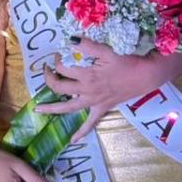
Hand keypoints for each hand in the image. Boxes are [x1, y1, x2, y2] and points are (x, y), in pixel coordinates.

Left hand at [38, 42, 179, 141]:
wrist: (144, 76)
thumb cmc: (127, 62)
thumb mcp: (107, 51)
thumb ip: (88, 46)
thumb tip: (71, 40)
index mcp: (86, 75)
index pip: (63, 68)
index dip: (57, 60)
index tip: (58, 54)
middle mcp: (86, 90)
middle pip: (60, 87)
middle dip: (49, 78)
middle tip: (46, 70)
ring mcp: (93, 101)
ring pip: (68, 107)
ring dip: (52, 108)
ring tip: (38, 109)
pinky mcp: (101, 108)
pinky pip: (90, 124)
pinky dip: (81, 133)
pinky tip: (72, 141)